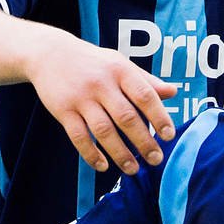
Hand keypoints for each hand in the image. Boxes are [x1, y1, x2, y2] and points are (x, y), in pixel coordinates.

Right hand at [28, 36, 178, 174]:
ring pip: (103, 131)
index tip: (169, 136)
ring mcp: (81, 98)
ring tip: (133, 169)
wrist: (50, 53)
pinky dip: (91, 153)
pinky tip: (103, 166)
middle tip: (155, 160)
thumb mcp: (120, 63)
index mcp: (120, 70)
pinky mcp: (63, 110)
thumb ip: (146, 80)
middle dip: (143, 141)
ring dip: (120, 153)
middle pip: (126, 117)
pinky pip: (78, 136)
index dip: (159, 116)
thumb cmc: (93, 62)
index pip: (144, 95)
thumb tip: (174, 92)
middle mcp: (101, 83)